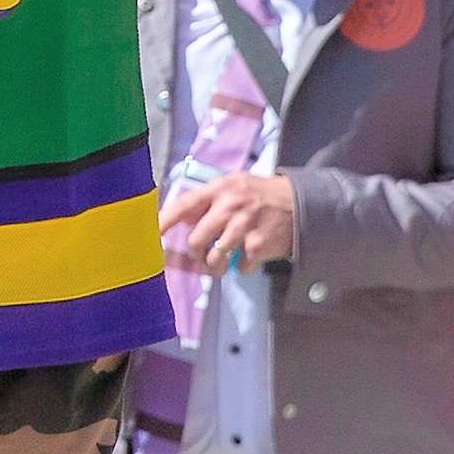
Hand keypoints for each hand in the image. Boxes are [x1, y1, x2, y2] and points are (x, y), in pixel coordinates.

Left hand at [165, 169, 298, 269]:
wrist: (300, 203)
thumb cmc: (260, 197)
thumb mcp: (235, 186)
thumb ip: (208, 201)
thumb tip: (180, 219)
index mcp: (220, 188)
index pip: (185, 205)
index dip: (165, 221)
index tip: (152, 235)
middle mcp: (231, 204)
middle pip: (196, 240)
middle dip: (196, 253)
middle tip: (202, 255)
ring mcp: (245, 225)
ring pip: (214, 258)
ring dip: (216, 266)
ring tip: (222, 262)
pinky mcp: (259, 244)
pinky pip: (240, 266)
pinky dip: (244, 267)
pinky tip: (251, 255)